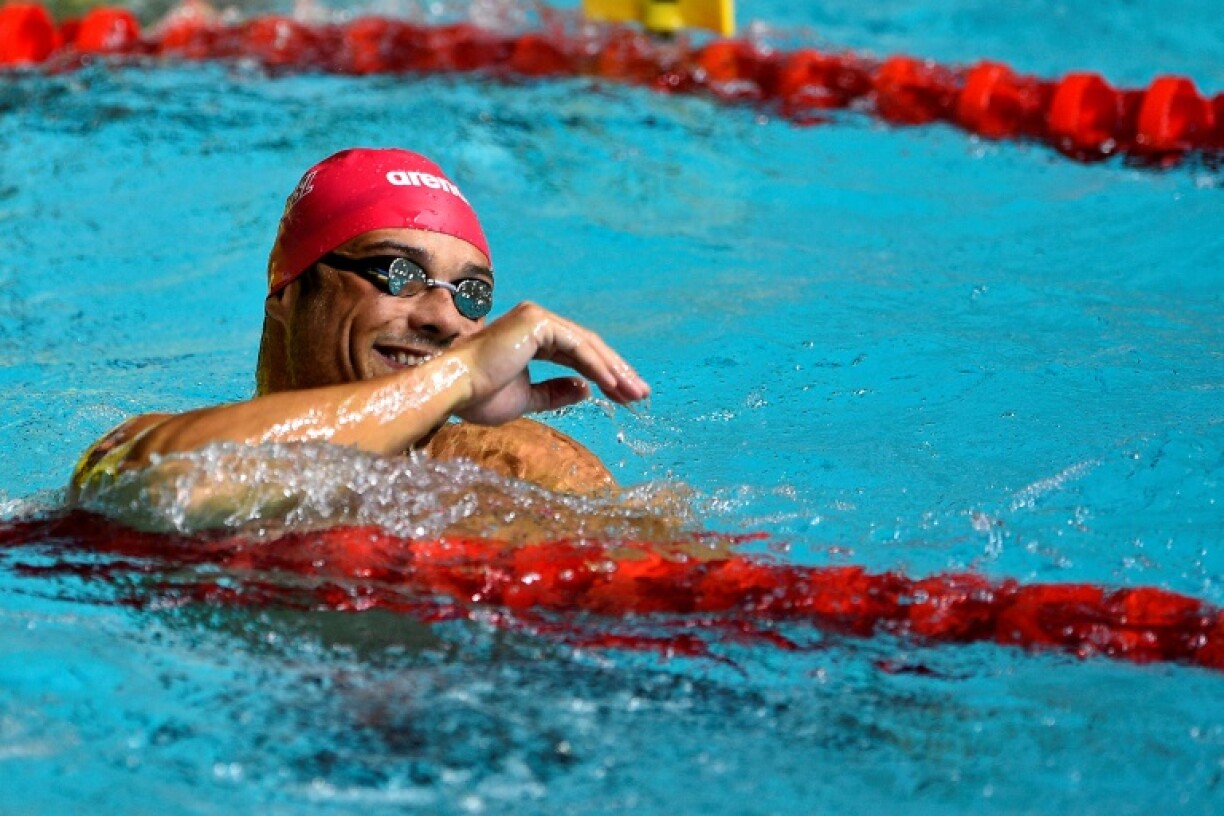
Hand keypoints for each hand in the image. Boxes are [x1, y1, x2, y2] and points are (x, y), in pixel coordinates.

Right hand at [449, 302, 649, 425]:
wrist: (455, 390)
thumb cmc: (481, 396)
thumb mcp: (528, 399)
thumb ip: (555, 392)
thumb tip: (586, 390)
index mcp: (532, 336)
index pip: (578, 355)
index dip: (603, 375)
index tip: (624, 396)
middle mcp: (537, 321)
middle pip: (588, 347)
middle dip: (617, 372)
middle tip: (640, 394)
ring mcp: (537, 318)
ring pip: (588, 346)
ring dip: (614, 371)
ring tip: (635, 394)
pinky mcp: (538, 323)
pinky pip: (577, 347)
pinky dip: (597, 367)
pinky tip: (613, 386)